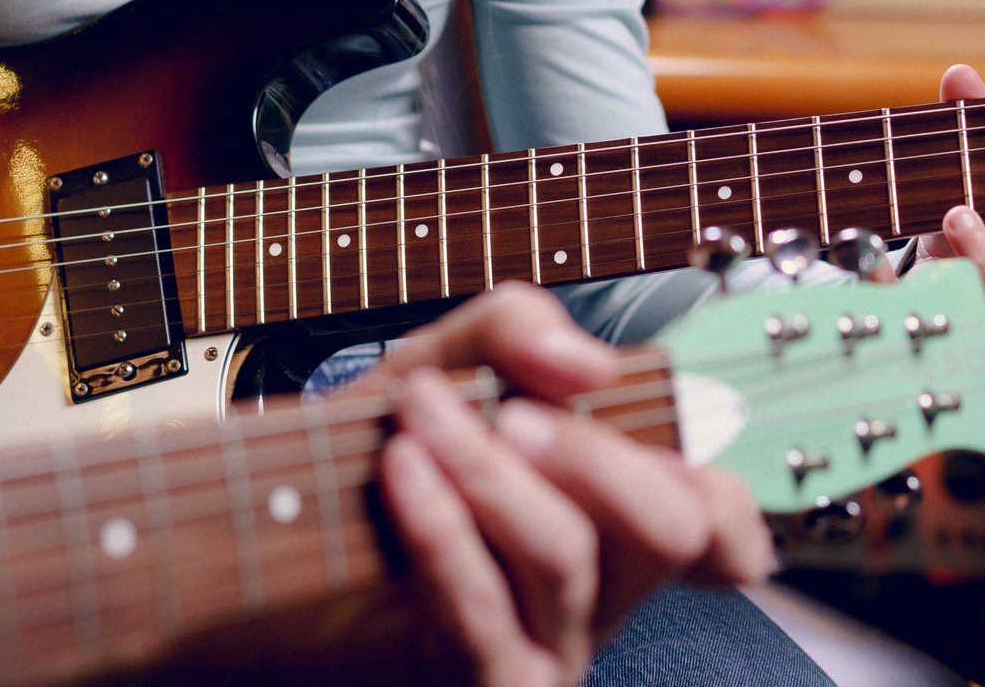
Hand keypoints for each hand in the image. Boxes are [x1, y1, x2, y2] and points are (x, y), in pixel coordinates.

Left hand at [365, 284, 771, 684]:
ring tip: (422, 417)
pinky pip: (479, 600)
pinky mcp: (470, 680)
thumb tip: (586, 361)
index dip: (718, 478)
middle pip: (670, 527)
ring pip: (566, 553)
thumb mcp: (440, 365)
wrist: (263, 545)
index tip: (643, 419)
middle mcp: (595, 596)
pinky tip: (401, 468)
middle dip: (592, 449)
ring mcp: (539, 649)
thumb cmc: (365, 462)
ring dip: (489, 466)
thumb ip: (514, 333)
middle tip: (513, 413)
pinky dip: (440, 520)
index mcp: (609, 525)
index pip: (721, 525)